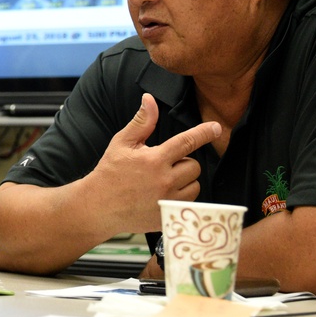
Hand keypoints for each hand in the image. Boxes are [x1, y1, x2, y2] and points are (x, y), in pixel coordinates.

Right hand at [85, 93, 220, 231]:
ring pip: (194, 186)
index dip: (204, 133)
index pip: (186, 142)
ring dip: (185, 181)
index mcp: (154, 159)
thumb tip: (150, 99)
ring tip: (163, 181)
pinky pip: (189, 204)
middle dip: (182, 163)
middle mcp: (164, 180)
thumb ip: (142, 122)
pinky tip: (164, 196)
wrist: (99, 206)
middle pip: (194, 166)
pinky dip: (181, 198)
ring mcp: (168, 201)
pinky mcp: (168, 217)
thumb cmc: (110, 172)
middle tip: (163, 166)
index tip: (216, 128)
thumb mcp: (122, 143)